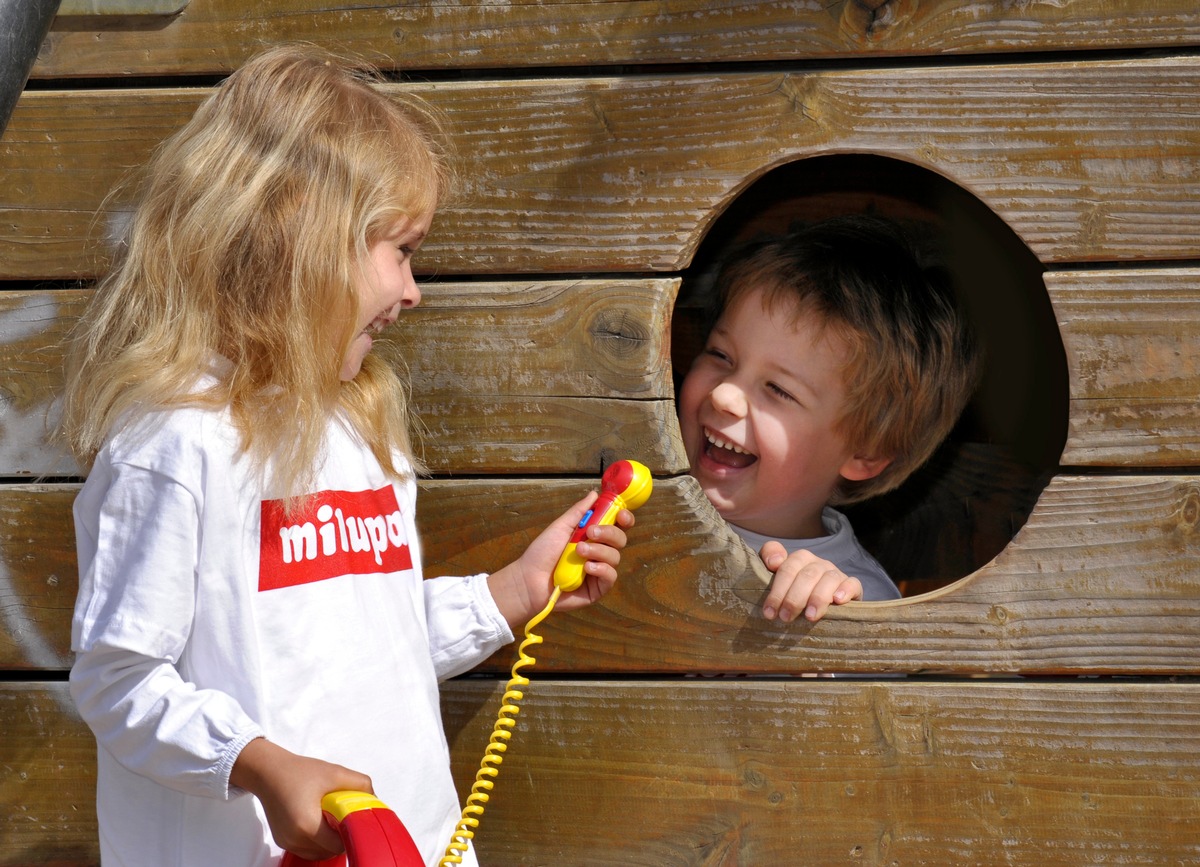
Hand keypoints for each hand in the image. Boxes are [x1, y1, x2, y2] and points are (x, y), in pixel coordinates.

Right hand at [230, 737, 373, 859]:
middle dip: (340, 836)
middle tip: (343, 816)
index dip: (350, 833)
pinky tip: (320, 822)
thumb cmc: (298, 772)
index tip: (353, 819)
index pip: (339, 845)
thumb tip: (373, 799)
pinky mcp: (283, 841)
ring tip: (331, 818)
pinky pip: (307, 850)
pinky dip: (317, 841)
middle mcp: (295, 839)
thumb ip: (360, 784)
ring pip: (318, 854)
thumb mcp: (335, 773)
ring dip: (329, 841)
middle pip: (329, 851)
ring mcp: (287, 843)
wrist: (268, 771)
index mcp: (307, 825)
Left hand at [487, 491, 633, 628]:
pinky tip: (586, 567)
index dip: (624, 518)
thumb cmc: (542, 552)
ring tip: (578, 551)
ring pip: (615, 557)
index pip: (617, 525)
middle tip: (590, 532)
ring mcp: (600, 571)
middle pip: (620, 539)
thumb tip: (594, 494)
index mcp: (593, 537)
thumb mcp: (560, 527)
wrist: (529, 579)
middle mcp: (599, 552)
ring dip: (598, 551)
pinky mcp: (598, 588)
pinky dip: (601, 569)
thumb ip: (578, 512)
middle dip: (609, 533)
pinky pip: (611, 576)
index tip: (620, 514)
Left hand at [758, 542, 862, 622]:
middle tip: (786, 618)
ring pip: (829, 579)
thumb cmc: (795, 593)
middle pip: (806, 575)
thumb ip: (768, 558)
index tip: (769, 612)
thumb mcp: (777, 580)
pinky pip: (852, 583)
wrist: (825, 606)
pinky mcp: (852, 585)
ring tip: (810, 617)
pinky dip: (845, 590)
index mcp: (799, 559)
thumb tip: (774, 561)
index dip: (777, 590)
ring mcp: (835, 573)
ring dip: (818, 598)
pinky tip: (838, 601)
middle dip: (794, 598)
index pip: (787, 568)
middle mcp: (818, 563)